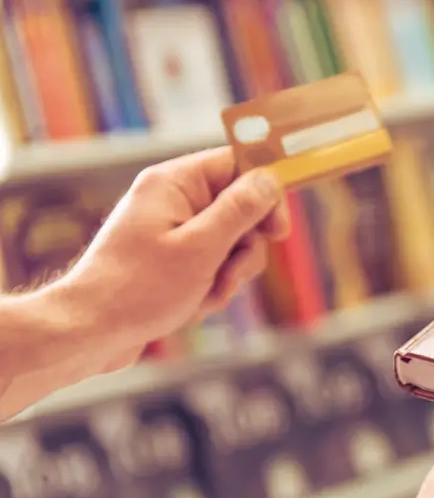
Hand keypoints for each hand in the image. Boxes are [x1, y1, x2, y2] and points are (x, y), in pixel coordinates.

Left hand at [60, 147, 289, 367]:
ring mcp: (172, 229)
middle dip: (244, 249)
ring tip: (206, 296)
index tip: (278, 231)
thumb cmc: (139, 288)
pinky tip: (193, 305)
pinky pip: (213, 263)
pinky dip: (212, 286)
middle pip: (240, 209)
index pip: (237, 165)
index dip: (265, 194)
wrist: (90, 332)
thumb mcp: (201, 248)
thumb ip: (240, 210)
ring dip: (229, 274)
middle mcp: (172, 199)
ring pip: (231, 242)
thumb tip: (270, 178)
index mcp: (173, 183)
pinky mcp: (171, 258)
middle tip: (231, 275)